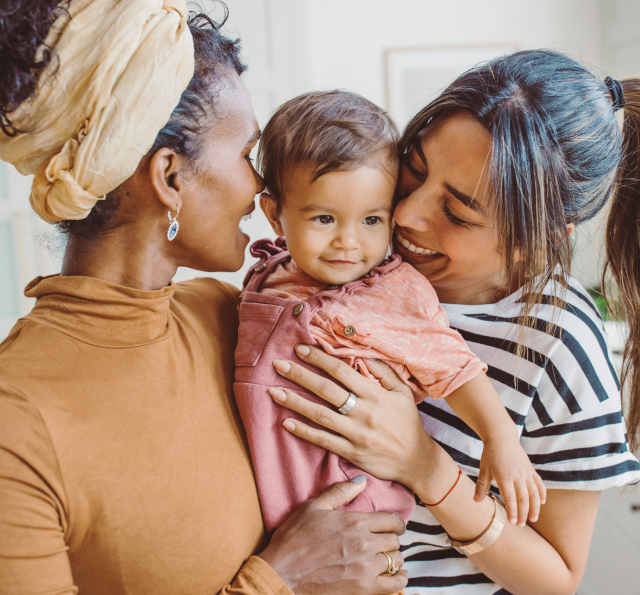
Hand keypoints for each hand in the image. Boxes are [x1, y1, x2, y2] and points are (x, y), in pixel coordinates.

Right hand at [259, 478, 407, 594]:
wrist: (281, 573)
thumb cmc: (293, 539)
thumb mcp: (313, 507)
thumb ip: (340, 492)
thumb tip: (362, 480)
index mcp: (355, 521)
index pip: (392, 520)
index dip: (395, 523)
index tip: (391, 526)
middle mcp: (364, 543)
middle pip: (395, 540)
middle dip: (391, 540)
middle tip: (382, 542)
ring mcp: (365, 568)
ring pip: (396, 561)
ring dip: (392, 559)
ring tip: (383, 559)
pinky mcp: (363, 589)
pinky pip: (395, 585)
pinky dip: (398, 580)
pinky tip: (393, 576)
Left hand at [268, 344, 434, 489]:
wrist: (416, 461)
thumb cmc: (407, 422)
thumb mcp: (402, 392)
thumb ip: (383, 372)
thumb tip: (361, 355)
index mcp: (375, 395)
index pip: (342, 371)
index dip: (319, 359)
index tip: (301, 349)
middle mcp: (364, 413)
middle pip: (326, 390)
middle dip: (300, 375)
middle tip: (278, 365)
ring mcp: (356, 434)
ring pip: (320, 415)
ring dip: (295, 402)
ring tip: (274, 391)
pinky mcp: (351, 453)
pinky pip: (323, 440)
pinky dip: (304, 431)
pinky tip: (286, 422)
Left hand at [475, 436, 546, 526]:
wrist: (502, 437)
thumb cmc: (490, 454)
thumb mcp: (484, 469)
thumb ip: (481, 486)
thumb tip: (476, 501)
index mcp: (505, 477)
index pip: (511, 498)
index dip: (513, 511)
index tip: (512, 522)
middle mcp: (518, 476)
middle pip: (524, 499)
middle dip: (523, 513)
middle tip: (521, 525)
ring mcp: (526, 473)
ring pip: (534, 493)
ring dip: (535, 507)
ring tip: (533, 518)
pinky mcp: (531, 470)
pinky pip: (539, 484)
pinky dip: (542, 494)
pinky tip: (541, 503)